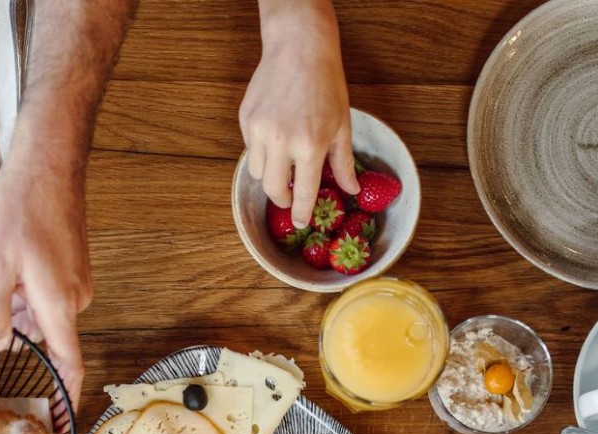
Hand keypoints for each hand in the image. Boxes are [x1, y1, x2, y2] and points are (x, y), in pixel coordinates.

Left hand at [0, 149, 90, 408]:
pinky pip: (24, 287)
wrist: (46, 161)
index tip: (58, 417)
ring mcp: (65, 281)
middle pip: (28, 330)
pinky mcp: (58, 265)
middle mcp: (68, 299)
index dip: (63, 395)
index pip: (68, 364)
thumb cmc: (25, 205)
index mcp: (58, 307)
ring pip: (19, 305)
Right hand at [240, 2, 356, 229]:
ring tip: (284, 160)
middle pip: (273, 190)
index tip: (301, 223)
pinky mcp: (246, 119)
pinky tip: (276, 134)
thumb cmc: (326, 84)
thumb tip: (351, 190)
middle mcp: (281, 142)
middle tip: (291, 195)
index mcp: (310, 145)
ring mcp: (260, 130)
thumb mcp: (341, 125)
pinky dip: (262, 151)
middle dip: (283, 198)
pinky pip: (251, 149)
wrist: (299, 47)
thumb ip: (343, 163)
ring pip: (258, 172)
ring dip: (271, 174)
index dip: (302, 213)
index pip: (303, 194)